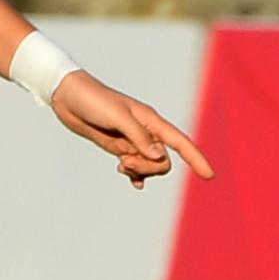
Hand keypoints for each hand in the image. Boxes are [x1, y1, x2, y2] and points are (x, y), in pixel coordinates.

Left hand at [50, 72, 212, 189]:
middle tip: (125, 162)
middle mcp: (146, 131)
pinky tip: (133, 181)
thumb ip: (139, 138)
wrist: (69, 97)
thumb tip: (160, 157)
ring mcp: (132, 140)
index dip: (196, 158)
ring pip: (149, 164)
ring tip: (120, 165)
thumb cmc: (94, 101)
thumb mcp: (118, 118)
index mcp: (151, 121)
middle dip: (149, 168)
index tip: (210, 175)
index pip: (180, 142)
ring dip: (139, 170)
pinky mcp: (118, 146)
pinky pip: (136, 166)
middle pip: (163, 160)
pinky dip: (136, 175)